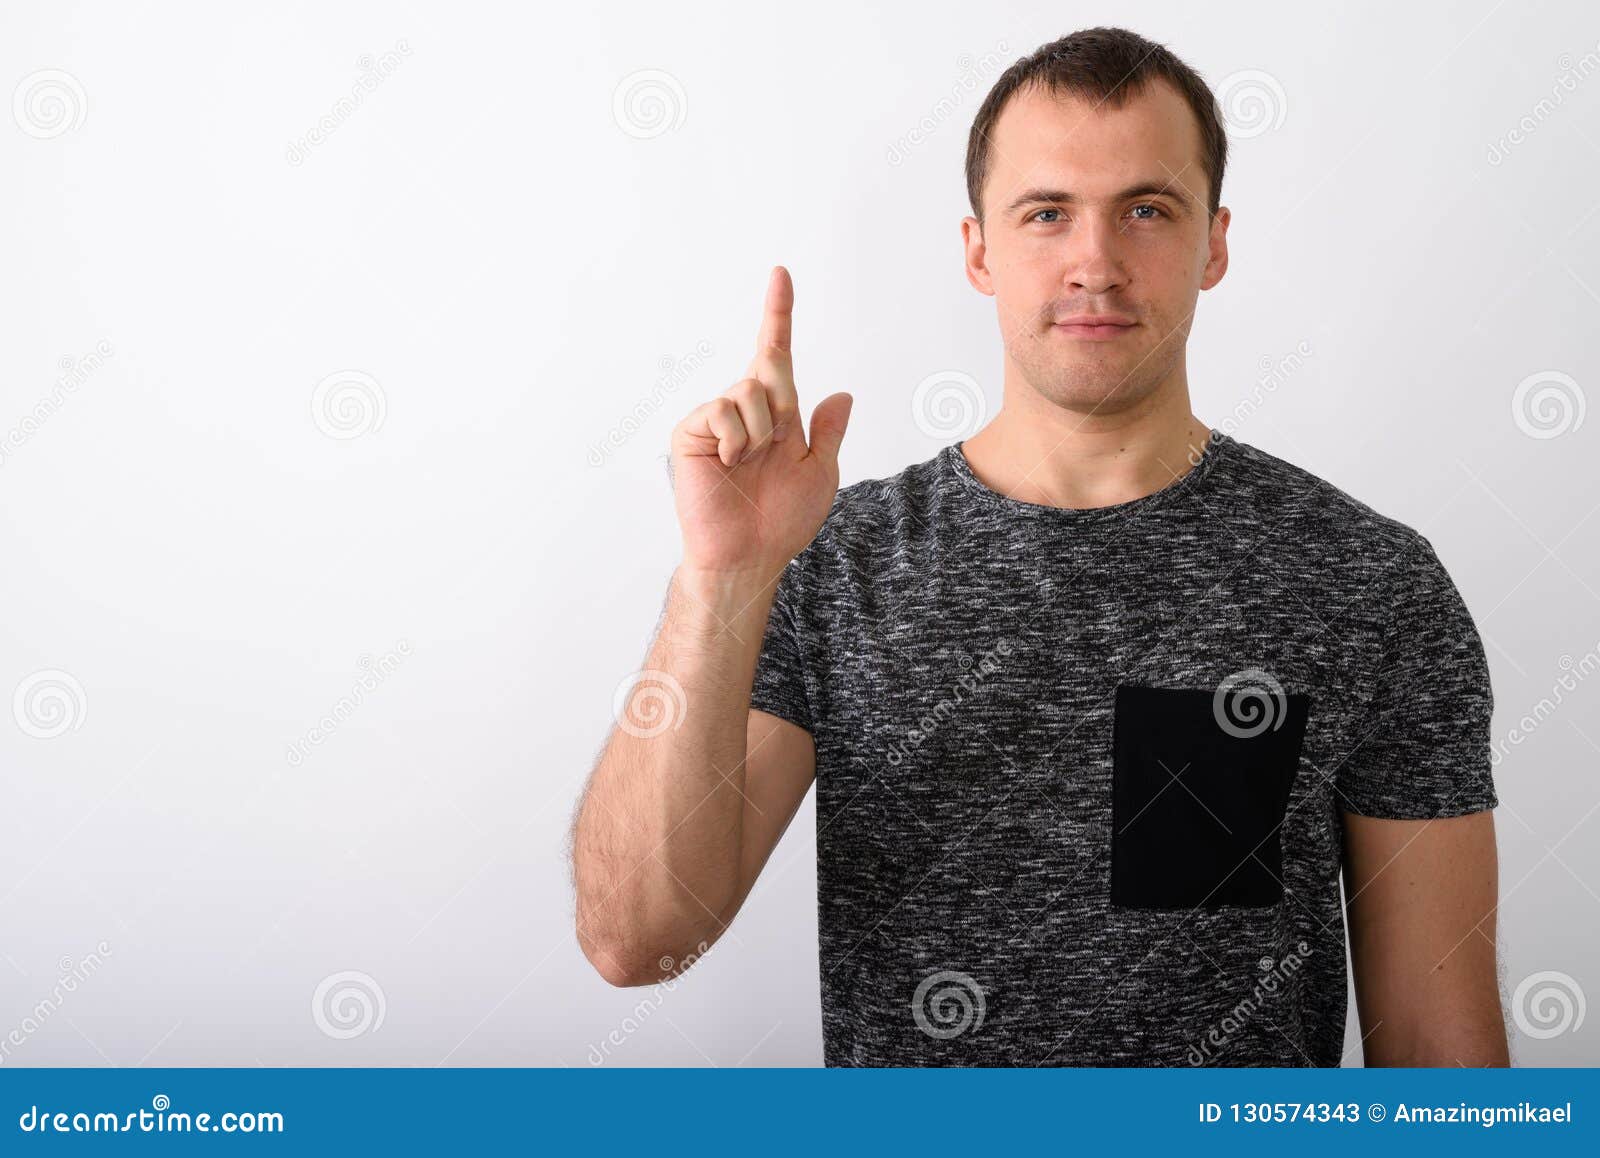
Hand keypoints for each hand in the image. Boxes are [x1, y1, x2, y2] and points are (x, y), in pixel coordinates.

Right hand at [670, 266, 852, 579]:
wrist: (749, 554)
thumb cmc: (781, 520)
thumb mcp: (820, 472)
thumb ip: (828, 432)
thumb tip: (842, 394)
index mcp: (776, 415)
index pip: (776, 354)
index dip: (778, 314)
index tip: (781, 275)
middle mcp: (744, 410)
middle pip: (770, 369)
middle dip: (781, 406)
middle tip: (770, 450)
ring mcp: (716, 419)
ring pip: (749, 390)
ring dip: (760, 431)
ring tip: (748, 463)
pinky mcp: (692, 431)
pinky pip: (722, 409)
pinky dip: (735, 438)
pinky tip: (729, 464)